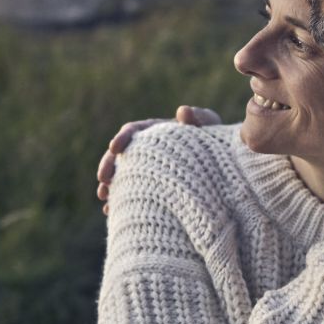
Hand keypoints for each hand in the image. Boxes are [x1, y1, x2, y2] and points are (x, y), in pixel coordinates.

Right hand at [97, 106, 221, 214]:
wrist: (220, 164)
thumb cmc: (215, 140)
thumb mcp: (210, 126)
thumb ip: (199, 118)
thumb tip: (182, 112)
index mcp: (154, 132)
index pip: (132, 131)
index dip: (121, 138)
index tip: (114, 148)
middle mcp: (145, 150)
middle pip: (119, 155)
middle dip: (108, 165)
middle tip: (102, 179)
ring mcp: (145, 169)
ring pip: (121, 175)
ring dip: (109, 185)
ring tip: (104, 198)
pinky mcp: (148, 186)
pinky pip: (129, 193)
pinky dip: (119, 201)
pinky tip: (111, 212)